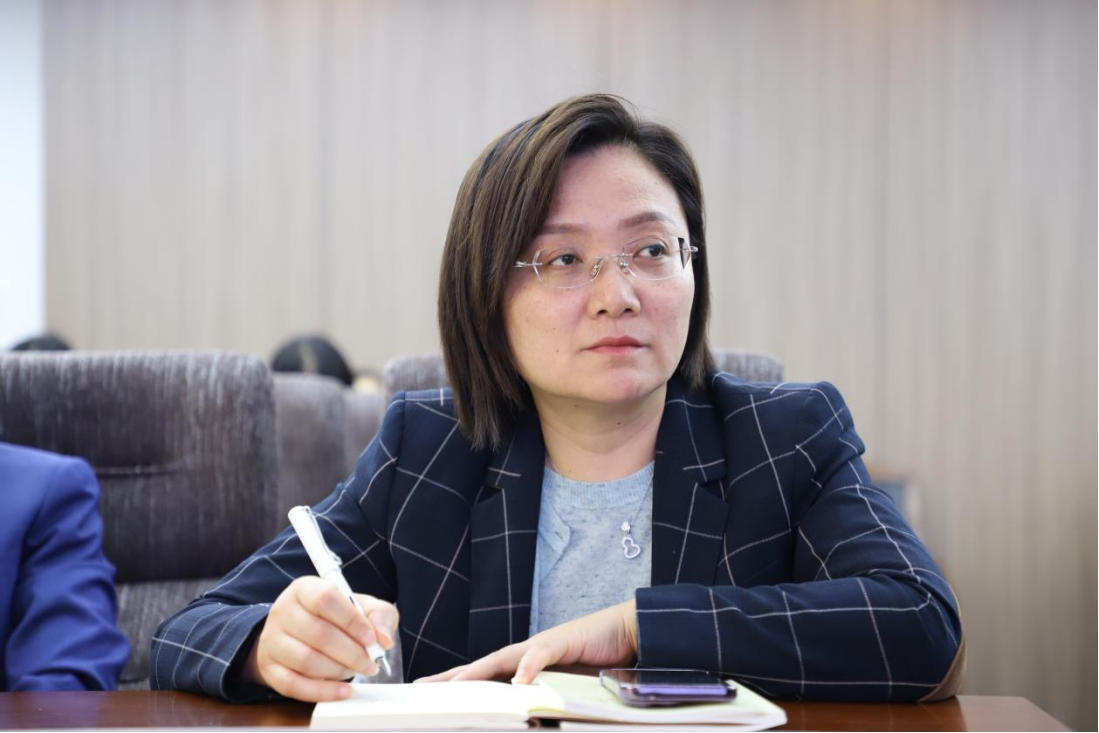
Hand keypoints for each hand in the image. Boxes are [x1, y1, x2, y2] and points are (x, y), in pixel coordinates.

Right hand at [241, 576, 398, 701]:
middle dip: (351, 653)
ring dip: (338, 671)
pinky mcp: (268, 667)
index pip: (325, 599)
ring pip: (306, 661)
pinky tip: (343, 692)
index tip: (371, 640)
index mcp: (304, 588)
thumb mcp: (363, 607)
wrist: (301, 633)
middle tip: (370, 664)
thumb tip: (384, 640)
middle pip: (318, 634)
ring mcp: (271, 640)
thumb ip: (379, 616)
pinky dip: (322, 692)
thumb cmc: (337, 617)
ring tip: (354, 671)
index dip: (351, 621)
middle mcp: (282, 611)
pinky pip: (293, 685)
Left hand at [416, 599, 637, 684]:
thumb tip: (524, 711)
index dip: (457, 684)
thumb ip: (544, 697)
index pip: (484, 676)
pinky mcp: (564, 641)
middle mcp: (527, 653)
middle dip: (452, 677)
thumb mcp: (565, 687)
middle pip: (482, 665)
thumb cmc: (596, 659)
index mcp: (524, 665)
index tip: (429, 694)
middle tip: (421, 687)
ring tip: (456, 687)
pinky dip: (530, 668)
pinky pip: (542, 655)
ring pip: (503, 659)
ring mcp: (542, 646)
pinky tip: (520, 681)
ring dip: (479, 673)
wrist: (626, 632)